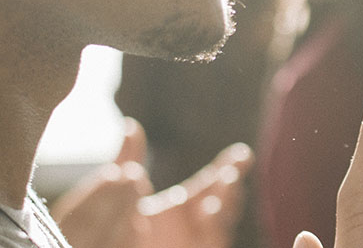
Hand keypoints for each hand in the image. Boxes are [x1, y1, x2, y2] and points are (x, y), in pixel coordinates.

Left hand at [51, 118, 252, 247]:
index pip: (214, 181)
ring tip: (227, 180)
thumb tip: (130, 125)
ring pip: (225, 219)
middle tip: (234, 166)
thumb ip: (129, 158)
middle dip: (233, 181)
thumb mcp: (125, 190)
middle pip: (227, 198)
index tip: (242, 153)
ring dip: (230, 199)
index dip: (230, 165)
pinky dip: (216, 226)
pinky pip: (215, 241)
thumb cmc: (120, 229)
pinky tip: (210, 209)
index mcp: (184, 204)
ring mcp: (199, 239)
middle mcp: (196, 222)